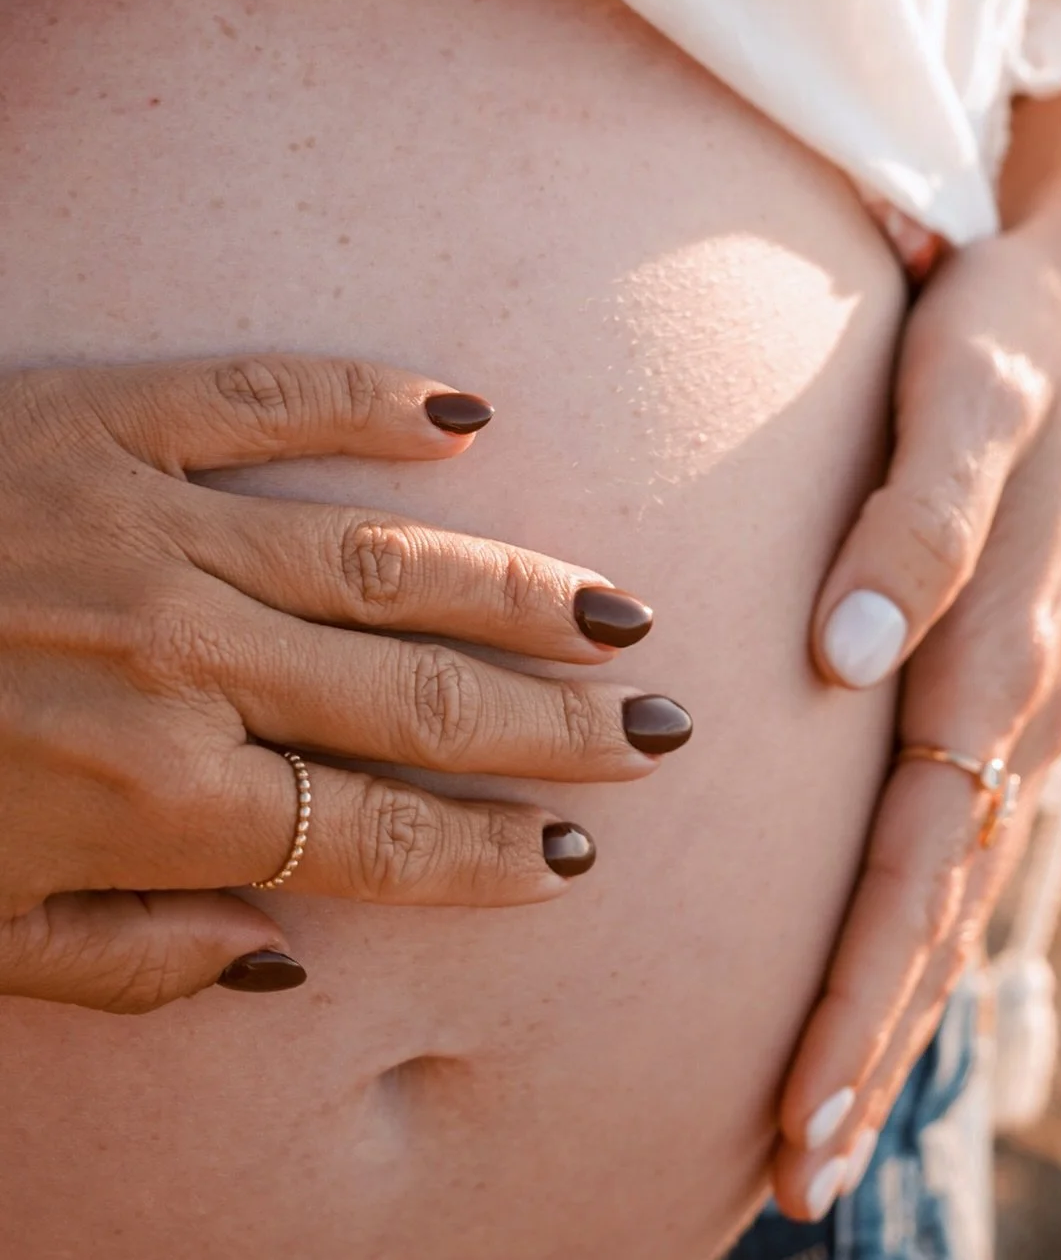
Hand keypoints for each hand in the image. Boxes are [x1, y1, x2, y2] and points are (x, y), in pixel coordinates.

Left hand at [0, 355, 688, 1012]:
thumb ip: (132, 960)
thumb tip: (284, 967)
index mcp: (151, 796)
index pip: (378, 836)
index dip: (494, 854)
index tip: (580, 854)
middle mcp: (177, 659)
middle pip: (416, 700)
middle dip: (554, 728)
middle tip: (661, 730)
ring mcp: (143, 525)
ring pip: (380, 558)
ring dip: (515, 589)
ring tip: (616, 612)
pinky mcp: (95, 416)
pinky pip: (259, 398)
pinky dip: (367, 401)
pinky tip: (466, 414)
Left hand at [771, 94, 1060, 1217]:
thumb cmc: (1011, 337)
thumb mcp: (966, 399)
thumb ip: (912, 520)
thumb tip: (841, 650)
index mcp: (1001, 655)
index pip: (915, 864)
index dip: (855, 992)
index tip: (795, 1110)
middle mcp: (1020, 701)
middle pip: (937, 909)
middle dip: (866, 1043)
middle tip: (792, 1176)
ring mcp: (1023, 696)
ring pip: (955, 885)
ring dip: (891, 1004)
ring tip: (824, 1115)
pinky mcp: (1009, 671)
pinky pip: (963, 826)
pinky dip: (922, 917)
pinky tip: (884, 962)